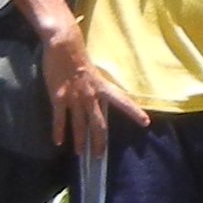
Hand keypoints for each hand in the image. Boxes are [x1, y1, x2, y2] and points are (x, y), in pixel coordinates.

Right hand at [47, 21, 147, 150]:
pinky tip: (57, 142)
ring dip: (80, 141)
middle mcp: (90, 96)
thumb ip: (97, 85)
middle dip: (98, 141)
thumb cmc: (79, 55)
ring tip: (79, 154)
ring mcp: (74, 98)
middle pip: (98, 124)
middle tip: (98, 156)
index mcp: (102, 87)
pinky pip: (59, 119)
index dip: (134, 112)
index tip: (145, 123)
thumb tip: (99, 95)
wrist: (64, 46)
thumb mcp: (94, 72)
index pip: (122, 101)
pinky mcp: (59, 98)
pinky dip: (58, 131)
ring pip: (79, 125)